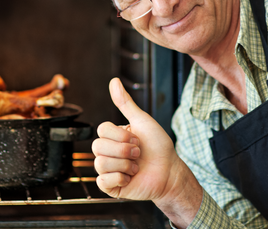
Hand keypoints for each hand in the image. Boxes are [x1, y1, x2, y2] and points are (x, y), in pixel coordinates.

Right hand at [92, 78, 194, 202]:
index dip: (121, 135)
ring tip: (136, 166)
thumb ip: (125, 103)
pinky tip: (130, 177)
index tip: (137, 139)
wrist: (170, 172)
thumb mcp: (142, 121)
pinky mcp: (111, 186)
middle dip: (123, 150)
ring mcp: (108, 170)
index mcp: (113, 136)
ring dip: (124, 165)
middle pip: (97, 146)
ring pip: (100, 163)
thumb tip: (114, 81)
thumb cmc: (158, 147)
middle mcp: (108, 152)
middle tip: (138, 153)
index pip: (101, 130)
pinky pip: (102, 181)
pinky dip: (119, 178)